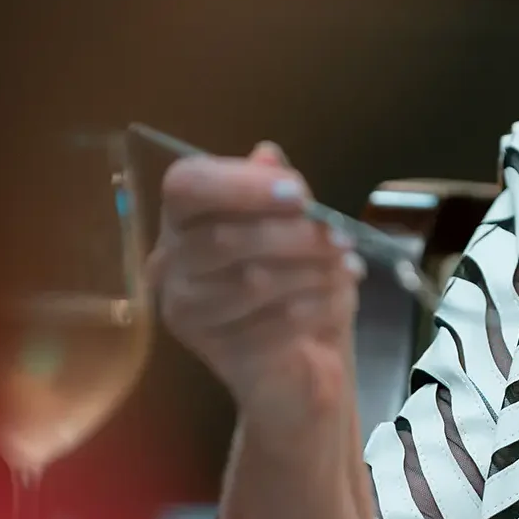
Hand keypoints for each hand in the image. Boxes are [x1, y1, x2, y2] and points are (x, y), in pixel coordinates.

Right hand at [149, 144, 361, 445]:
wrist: (301, 364)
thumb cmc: (295, 282)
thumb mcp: (297, 227)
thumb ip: (279, 189)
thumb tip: (268, 153)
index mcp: (185, 218)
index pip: (187, 185)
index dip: (242, 185)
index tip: (299, 194)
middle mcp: (171, 263)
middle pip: (223, 237)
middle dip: (295, 235)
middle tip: (343, 238)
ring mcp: (186, 311)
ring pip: (250, 281)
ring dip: (311, 271)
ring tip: (347, 269)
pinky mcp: (214, 351)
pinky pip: (269, 321)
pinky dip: (315, 305)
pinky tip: (338, 299)